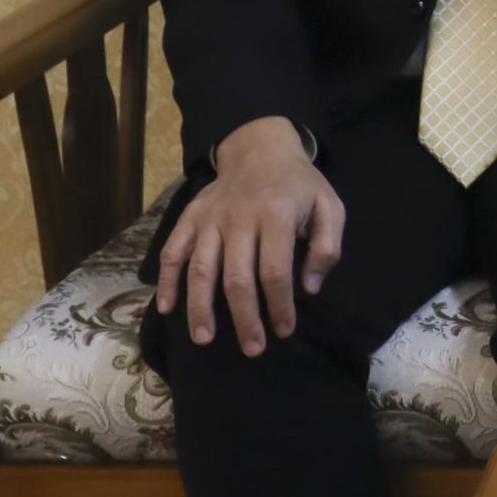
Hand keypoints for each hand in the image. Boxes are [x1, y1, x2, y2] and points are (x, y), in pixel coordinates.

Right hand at [154, 116, 344, 356]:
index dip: (279, 305)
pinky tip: (167, 308)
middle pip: (236, 277)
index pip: (274, 271)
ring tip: (204, 339)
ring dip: (200, 307)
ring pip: (201, 269)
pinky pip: (173, 251)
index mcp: (276, 215)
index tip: (283, 330)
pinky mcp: (190, 217)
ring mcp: (210, 218)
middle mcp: (239, 218)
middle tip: (251, 348)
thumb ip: (326, 247)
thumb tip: (308, 288)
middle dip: (244, 318)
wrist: (261, 148)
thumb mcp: (329, 207)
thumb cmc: (299, 185)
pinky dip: (166, 280)